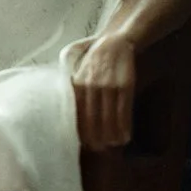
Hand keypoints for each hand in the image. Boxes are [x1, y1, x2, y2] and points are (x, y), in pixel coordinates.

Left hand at [71, 33, 137, 149]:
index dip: (81, 130)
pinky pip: (124, 110)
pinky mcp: (125, 85)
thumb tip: (65, 109)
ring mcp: (109, 85)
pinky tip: (125, 136)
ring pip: (109, 117)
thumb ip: (71, 88)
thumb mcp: (76, 69)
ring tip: (112, 145)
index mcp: (77, 83)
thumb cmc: (93, 58)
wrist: (115, 41)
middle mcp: (91, 85)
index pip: (77, 113)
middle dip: (95, 137)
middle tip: (98, 149)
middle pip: (92, 118)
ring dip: (111, 135)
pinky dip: (124, 125)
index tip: (84, 143)